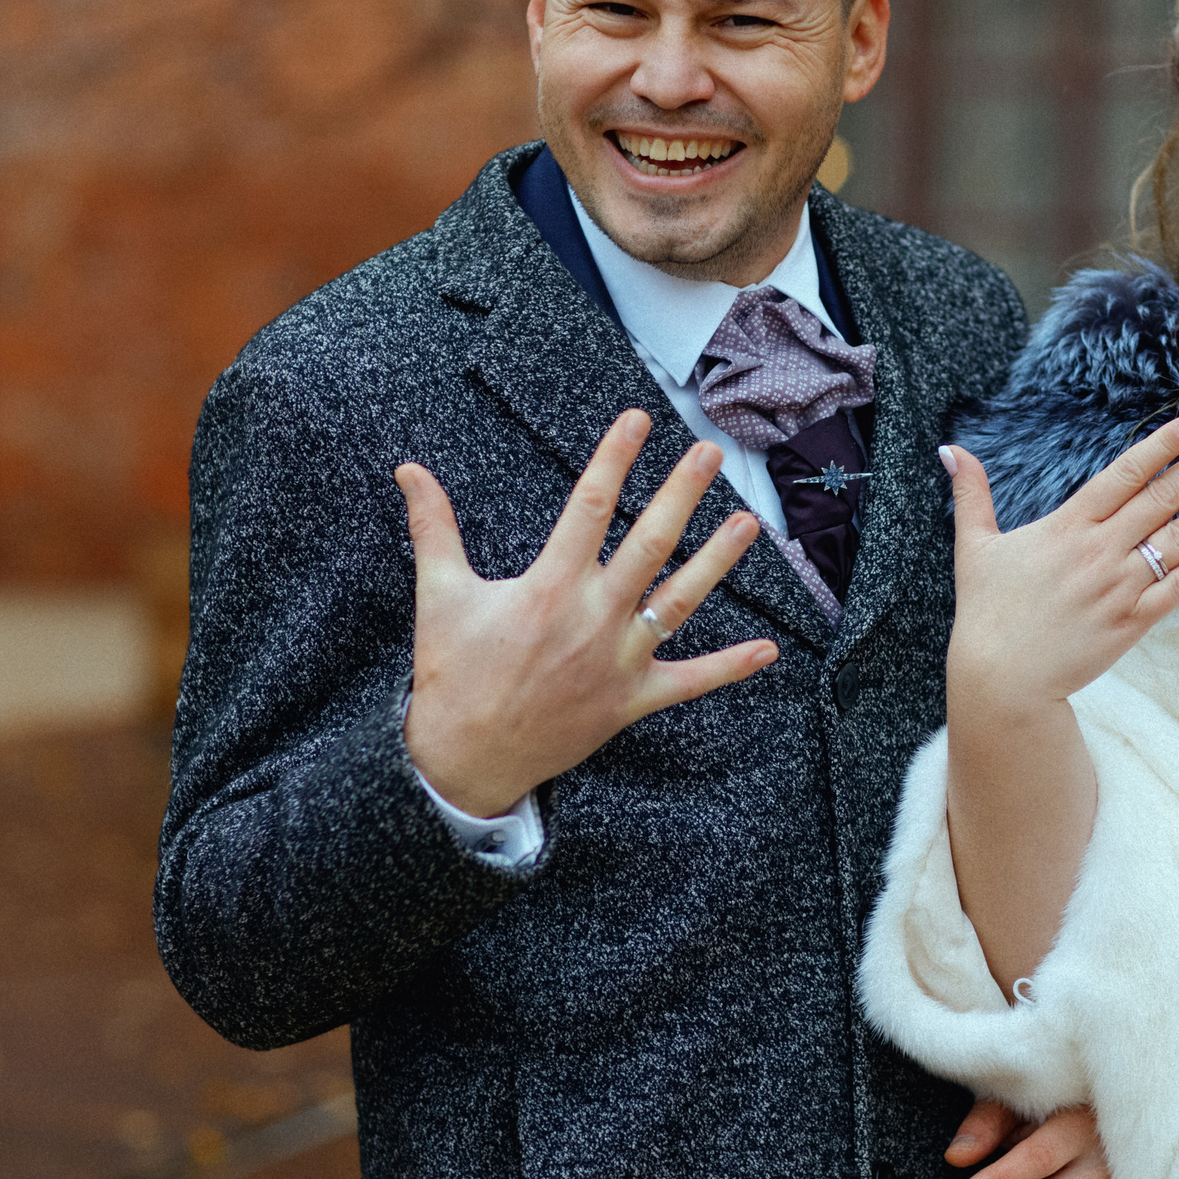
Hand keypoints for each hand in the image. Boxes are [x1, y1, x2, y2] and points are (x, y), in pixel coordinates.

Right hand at [397, 409, 777, 815]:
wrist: (465, 759)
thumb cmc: (452, 674)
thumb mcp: (439, 594)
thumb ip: (433, 527)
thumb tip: (409, 470)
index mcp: (549, 587)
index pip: (590, 507)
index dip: (614, 458)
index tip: (638, 419)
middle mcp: (592, 618)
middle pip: (648, 545)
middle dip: (681, 495)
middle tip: (709, 454)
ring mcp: (618, 660)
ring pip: (679, 602)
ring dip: (717, 562)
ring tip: (748, 524)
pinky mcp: (631, 700)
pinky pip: (689, 683)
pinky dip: (729, 668)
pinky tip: (769, 649)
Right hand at [942, 411, 1178, 716]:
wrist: (1002, 681)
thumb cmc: (987, 612)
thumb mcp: (973, 547)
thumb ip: (970, 493)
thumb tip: (950, 449)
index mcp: (1066, 527)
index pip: (1125, 473)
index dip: (1163, 444)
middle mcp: (1099, 552)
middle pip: (1162, 498)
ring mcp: (1119, 588)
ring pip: (1178, 539)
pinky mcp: (1132, 622)